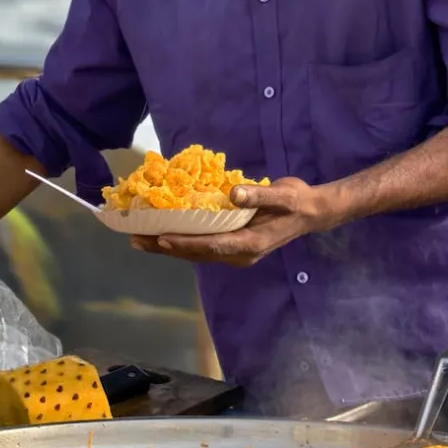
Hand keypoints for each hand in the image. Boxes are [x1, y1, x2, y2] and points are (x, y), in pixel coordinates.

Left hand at [128, 176, 344, 266]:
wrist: (312, 212)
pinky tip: (163, 234)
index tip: (161, 238)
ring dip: (169, 247)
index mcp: (250, 244)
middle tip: (136, 240)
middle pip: (197, 253)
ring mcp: (235, 252)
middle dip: (166, 248)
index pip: (212, 245)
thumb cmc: (297, 202)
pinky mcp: (233, 245)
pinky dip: (182, 241)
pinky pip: (203, 245)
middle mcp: (239, 254)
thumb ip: (260, 195)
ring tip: (140, 240)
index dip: (185, 243)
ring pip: (197, 252)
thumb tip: (235, 193)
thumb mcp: (284, 196)